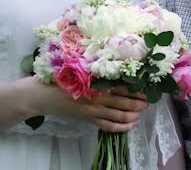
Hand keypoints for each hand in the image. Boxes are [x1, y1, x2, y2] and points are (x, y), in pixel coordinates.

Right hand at [29, 78, 149, 132]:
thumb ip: (93, 69)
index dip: (135, 88)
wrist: (40, 96)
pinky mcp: (87, 119)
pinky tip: (130, 125)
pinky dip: (120, 126)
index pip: (120, 86)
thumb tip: (112, 65)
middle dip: (138, 102)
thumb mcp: (76, 69)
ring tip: (142, 111)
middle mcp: (95, 98)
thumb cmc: (58, 78)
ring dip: (132, 114)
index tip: (147, 85)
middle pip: (123, 101)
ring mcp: (92, 111)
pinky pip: (107, 125)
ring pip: (118, 114)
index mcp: (93, 83)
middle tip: (150, 100)